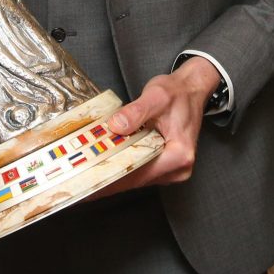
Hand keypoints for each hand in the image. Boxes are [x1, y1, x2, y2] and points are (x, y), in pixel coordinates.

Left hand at [90, 55, 221, 196]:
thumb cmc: (177, 92)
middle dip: (109, 180)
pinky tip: (106, 166)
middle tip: (82, 184)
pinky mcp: (166, 164)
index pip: (140, 173)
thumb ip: (135, 112)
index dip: (113, 178)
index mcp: (179, 154)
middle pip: (137, 179)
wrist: (191, 89)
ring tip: (88, 176)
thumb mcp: (155, 96)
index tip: (91, 184)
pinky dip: (125, 167)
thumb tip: (116, 126)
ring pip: (138, 177)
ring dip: (115, 174)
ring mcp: (173, 168)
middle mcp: (179, 167)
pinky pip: (142, 170)